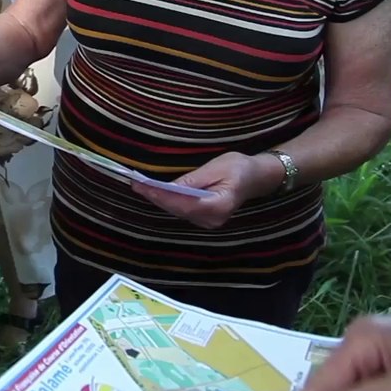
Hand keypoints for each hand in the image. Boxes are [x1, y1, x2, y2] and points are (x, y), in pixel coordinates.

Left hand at [132, 151, 278, 228]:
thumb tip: (170, 187)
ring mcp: (209, 222)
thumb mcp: (216, 168)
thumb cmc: (238, 168)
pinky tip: (154, 193)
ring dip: (159, 199)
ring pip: (178, 211)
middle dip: (155, 197)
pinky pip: (182, 210)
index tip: (144, 186)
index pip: (185, 203)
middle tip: (135, 183)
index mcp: (219, 206)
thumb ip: (193, 180)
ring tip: (139, 186)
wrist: (255, 177)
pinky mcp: (204, 219)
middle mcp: (213, 219)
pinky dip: (168, 201)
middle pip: (178, 209)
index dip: (162, 196)